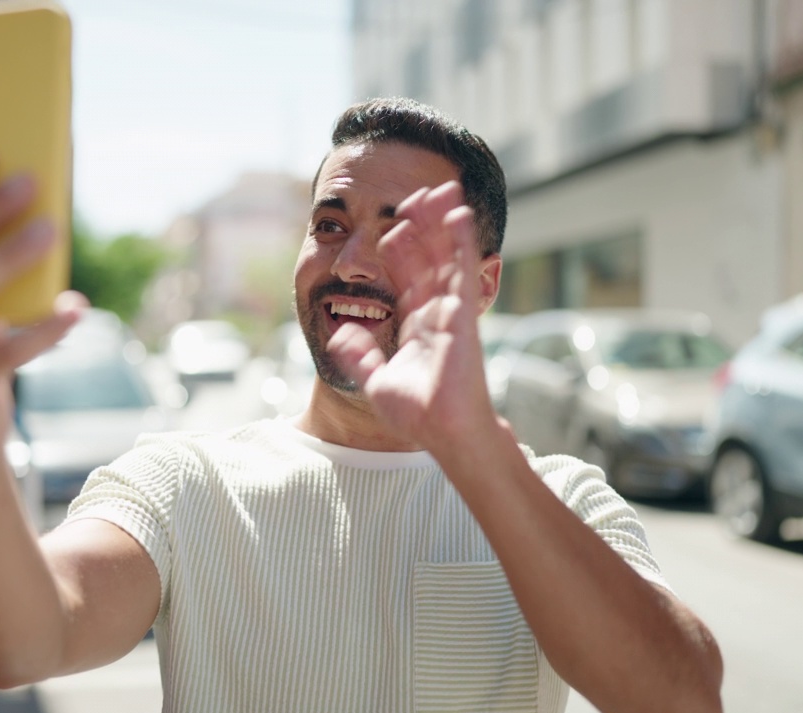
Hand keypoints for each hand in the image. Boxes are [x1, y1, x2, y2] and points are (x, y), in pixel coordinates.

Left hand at [326, 181, 498, 451]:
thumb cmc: (419, 415)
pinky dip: (460, 241)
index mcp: (418, 326)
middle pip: (429, 259)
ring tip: (438, 189)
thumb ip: (358, 355)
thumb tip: (338, 331)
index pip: (409, 278)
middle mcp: (437, 313)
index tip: (394, 228)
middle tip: (416, 196)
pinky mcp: (463, 313)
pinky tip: (456, 213)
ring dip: (442, 222)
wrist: (445, 433)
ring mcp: (452, 311)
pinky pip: (461, 269)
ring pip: (446, 256)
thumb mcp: (376, 380)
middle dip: (423, 227)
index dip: (402, 251)